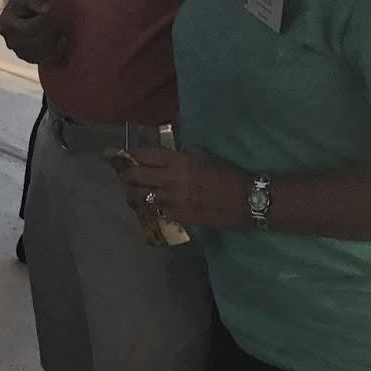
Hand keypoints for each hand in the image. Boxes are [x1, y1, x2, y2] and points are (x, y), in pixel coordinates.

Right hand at [0, 0, 65, 65]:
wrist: (27, 7)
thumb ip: (36, 0)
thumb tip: (46, 9)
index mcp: (5, 25)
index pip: (31, 28)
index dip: (46, 20)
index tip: (52, 10)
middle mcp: (10, 42)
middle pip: (37, 43)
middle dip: (52, 32)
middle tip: (58, 21)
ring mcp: (19, 52)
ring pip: (42, 54)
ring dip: (55, 43)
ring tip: (59, 31)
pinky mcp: (29, 59)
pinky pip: (46, 61)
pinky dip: (56, 53)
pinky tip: (61, 41)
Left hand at [120, 147, 251, 228]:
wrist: (246, 200)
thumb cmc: (228, 174)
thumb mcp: (205, 157)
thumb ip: (185, 155)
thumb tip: (173, 154)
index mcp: (178, 161)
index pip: (145, 155)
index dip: (132, 155)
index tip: (124, 155)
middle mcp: (170, 179)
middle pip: (137, 176)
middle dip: (127, 175)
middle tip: (125, 175)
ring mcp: (173, 199)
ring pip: (142, 197)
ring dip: (135, 194)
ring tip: (132, 193)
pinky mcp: (179, 216)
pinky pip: (157, 212)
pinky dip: (152, 209)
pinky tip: (150, 208)